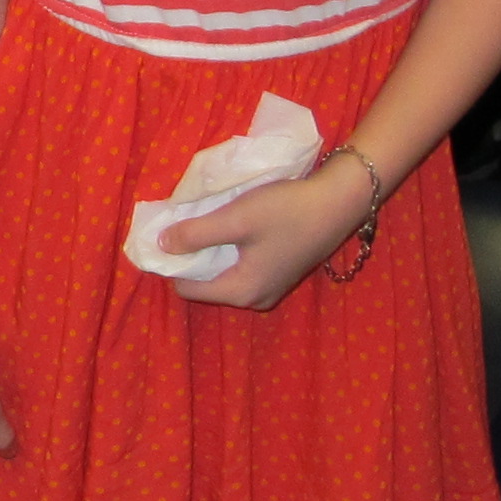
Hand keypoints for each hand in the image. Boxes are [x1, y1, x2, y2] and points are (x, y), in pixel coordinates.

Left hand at [168, 156, 380, 311]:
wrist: (340, 201)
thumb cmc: (287, 210)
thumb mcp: (236, 219)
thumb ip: (195, 234)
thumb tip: (160, 246)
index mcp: (241, 292)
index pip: (186, 288)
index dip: (172, 262)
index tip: (166, 234)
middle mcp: (254, 299)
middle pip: (204, 283)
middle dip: (190, 256)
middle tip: (183, 223)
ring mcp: (270, 288)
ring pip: (223, 273)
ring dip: (210, 251)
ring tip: (205, 221)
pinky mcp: (280, 273)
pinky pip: (241, 268)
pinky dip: (229, 250)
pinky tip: (231, 226)